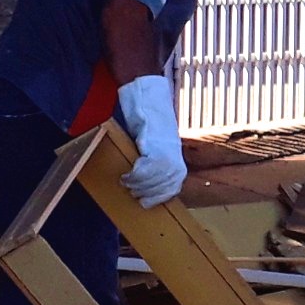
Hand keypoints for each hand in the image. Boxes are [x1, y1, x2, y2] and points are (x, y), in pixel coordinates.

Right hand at [114, 74, 184, 207]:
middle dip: (146, 193)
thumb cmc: (151, 128)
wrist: (150, 102)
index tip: (146, 203)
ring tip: (126, 183)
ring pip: (151, 182)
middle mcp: (176, 161)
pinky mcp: (155, 150)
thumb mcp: (158, 150)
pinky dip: (133, 176)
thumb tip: (148, 184)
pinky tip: (126, 176)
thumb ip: (156, 166)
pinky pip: (143, 172)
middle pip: (161, 188)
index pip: (172, 189)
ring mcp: (167, 156)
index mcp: (178, 163)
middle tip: (133, 193)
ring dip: (137, 185)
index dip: (159, 198)